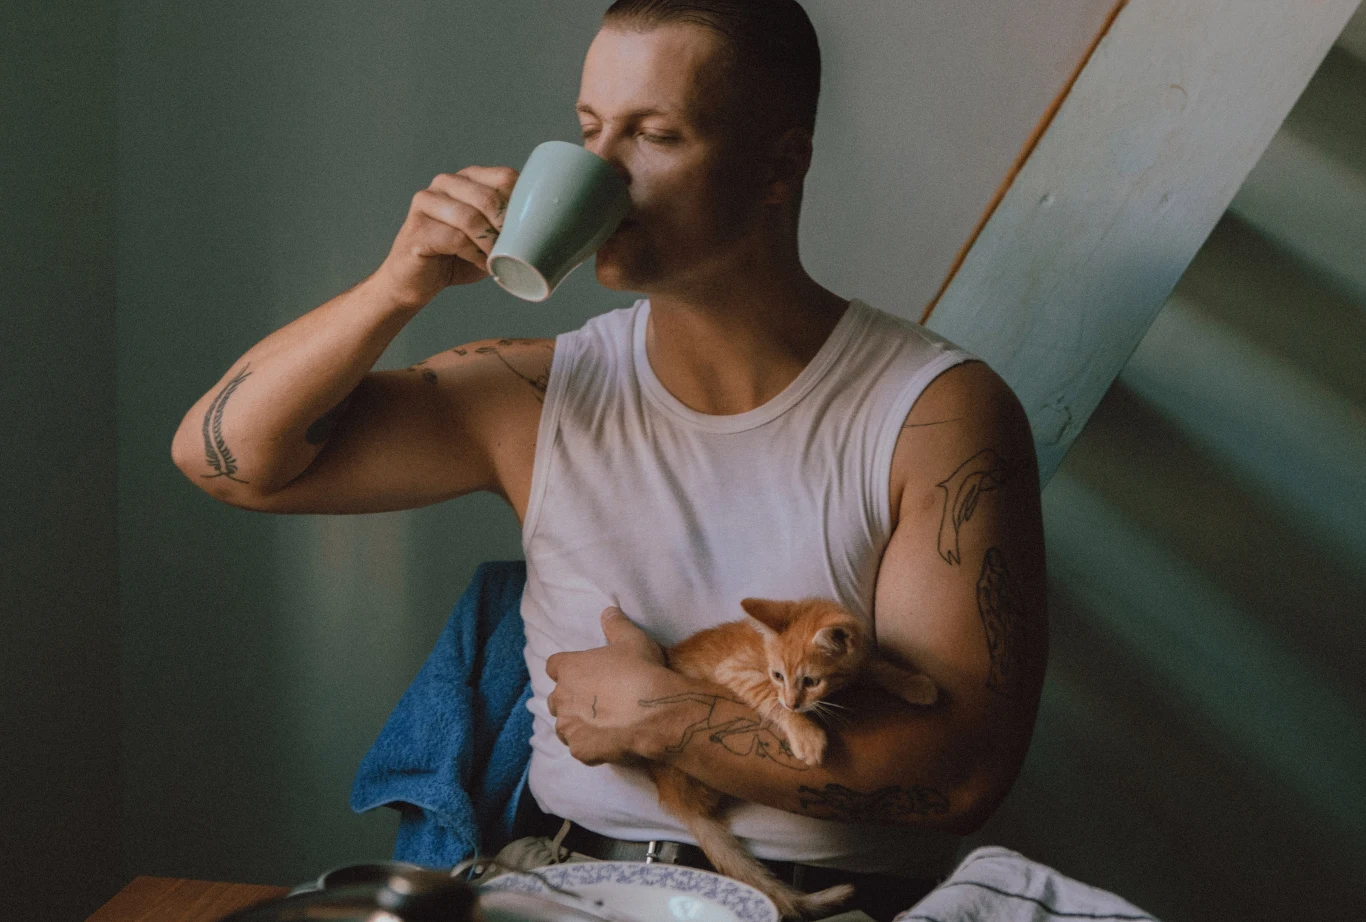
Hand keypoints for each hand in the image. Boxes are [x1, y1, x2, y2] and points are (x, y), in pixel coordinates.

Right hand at [375, 166, 519, 309]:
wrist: (415, 281)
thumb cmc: (457, 258)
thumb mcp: (489, 239)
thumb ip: (508, 226)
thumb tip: (549, 227)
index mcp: (466, 179)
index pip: (504, 177)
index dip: (522, 204)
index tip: (529, 230)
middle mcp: (445, 184)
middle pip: (488, 197)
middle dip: (506, 226)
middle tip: (515, 249)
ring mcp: (427, 202)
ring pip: (470, 217)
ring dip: (490, 244)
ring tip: (498, 260)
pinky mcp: (417, 228)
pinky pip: (455, 238)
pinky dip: (475, 255)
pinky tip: (482, 265)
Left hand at [545, 607, 669, 765]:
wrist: (657, 712)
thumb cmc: (642, 671)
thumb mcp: (633, 640)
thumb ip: (616, 625)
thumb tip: (608, 611)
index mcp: (569, 669)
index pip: (554, 666)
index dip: (567, 669)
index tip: (583, 673)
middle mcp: (562, 698)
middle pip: (556, 698)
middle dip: (571, 699)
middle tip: (597, 700)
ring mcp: (569, 727)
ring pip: (564, 726)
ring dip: (577, 724)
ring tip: (602, 724)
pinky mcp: (580, 750)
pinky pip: (580, 748)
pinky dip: (590, 745)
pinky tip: (609, 741)